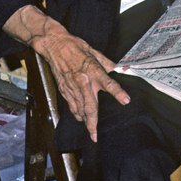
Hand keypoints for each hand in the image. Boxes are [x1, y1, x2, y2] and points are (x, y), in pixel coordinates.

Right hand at [3, 5, 129, 142]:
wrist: (55, 45)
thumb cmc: (75, 46)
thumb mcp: (94, 52)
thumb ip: (108, 63)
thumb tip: (120, 69)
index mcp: (93, 70)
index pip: (109, 83)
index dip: (118, 92)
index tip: (126, 101)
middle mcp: (83, 81)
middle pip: (90, 106)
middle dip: (93, 122)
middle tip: (95, 135)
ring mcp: (72, 86)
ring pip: (79, 108)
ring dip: (85, 121)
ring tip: (90, 131)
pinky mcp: (64, 88)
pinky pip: (71, 104)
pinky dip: (75, 113)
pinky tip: (79, 118)